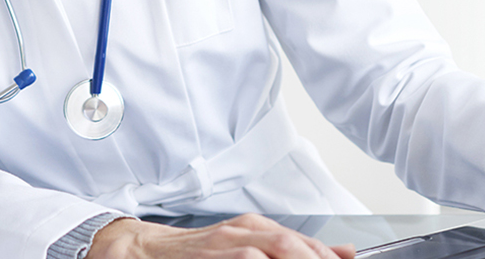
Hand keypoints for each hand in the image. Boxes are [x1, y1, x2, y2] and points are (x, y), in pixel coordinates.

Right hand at [88, 214, 355, 258]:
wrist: (142, 248)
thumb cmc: (197, 252)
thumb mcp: (244, 244)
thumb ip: (289, 247)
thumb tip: (341, 252)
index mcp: (253, 228)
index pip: (301, 242)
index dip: (323, 255)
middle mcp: (239, 232)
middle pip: (288, 244)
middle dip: (312, 258)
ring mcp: (220, 246)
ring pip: (267, 249)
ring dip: (294, 257)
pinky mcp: (204, 257)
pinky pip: (241, 258)